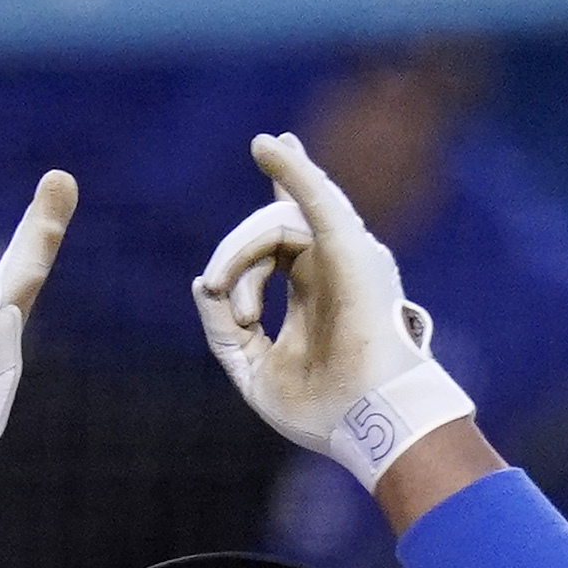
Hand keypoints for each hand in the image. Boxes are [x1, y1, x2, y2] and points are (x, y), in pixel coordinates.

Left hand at [196, 131, 474, 488]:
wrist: (364, 422)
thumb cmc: (321, 407)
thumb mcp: (252, 367)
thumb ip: (222, 328)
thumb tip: (202, 282)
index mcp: (315, 288)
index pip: (285, 232)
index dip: (270, 203)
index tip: (254, 187)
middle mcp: (333, 264)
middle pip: (267, 234)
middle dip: (234, 266)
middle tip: (234, 317)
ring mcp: (344, 253)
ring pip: (277, 223)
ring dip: (243, 258)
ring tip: (239, 310)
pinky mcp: (349, 249)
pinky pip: (316, 198)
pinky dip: (293, 170)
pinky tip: (269, 146)